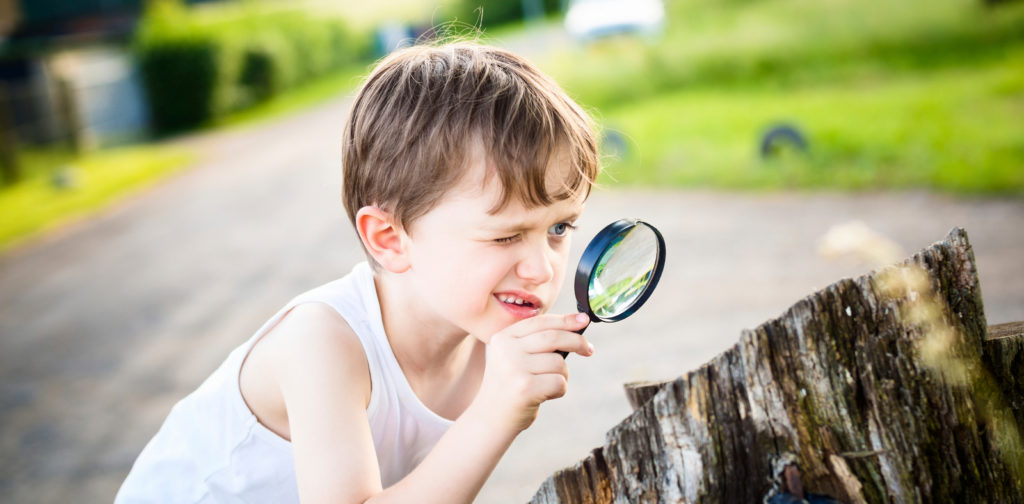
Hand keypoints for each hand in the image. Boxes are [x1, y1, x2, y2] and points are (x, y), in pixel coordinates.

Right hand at [469, 313, 593, 432]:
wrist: (491, 418)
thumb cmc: (511, 385)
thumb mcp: (514, 357)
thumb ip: (537, 340)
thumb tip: (577, 323)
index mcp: (503, 337)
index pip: (540, 322)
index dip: (565, 320)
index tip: (584, 320)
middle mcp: (506, 350)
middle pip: (553, 337)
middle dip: (576, 341)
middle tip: (588, 350)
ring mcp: (514, 369)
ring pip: (559, 362)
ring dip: (564, 374)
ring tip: (550, 384)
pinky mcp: (525, 389)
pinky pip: (559, 382)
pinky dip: (560, 390)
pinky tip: (546, 395)